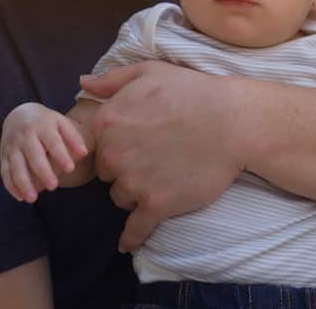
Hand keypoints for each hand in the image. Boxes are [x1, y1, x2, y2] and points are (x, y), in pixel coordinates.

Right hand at [0, 102, 88, 202]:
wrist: (18, 114)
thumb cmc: (46, 123)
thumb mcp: (61, 122)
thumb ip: (73, 137)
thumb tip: (84, 153)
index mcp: (42, 125)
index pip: (53, 141)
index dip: (61, 155)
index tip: (71, 169)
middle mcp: (25, 135)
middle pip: (33, 155)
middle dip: (42, 171)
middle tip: (53, 186)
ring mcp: (12, 145)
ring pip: (16, 166)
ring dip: (23, 183)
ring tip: (33, 198)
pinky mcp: (3, 155)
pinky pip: (5, 172)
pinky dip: (11, 185)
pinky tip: (20, 197)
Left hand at [80, 61, 242, 252]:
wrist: (232, 122)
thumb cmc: (193, 91)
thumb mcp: (149, 72)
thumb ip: (112, 80)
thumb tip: (83, 82)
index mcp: (107, 122)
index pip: (97, 144)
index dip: (116, 144)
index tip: (135, 143)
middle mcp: (114, 154)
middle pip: (107, 173)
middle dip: (124, 168)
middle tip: (153, 158)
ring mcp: (134, 182)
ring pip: (120, 197)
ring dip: (135, 192)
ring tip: (162, 178)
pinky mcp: (156, 205)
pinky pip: (135, 230)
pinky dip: (131, 237)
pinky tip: (128, 243)